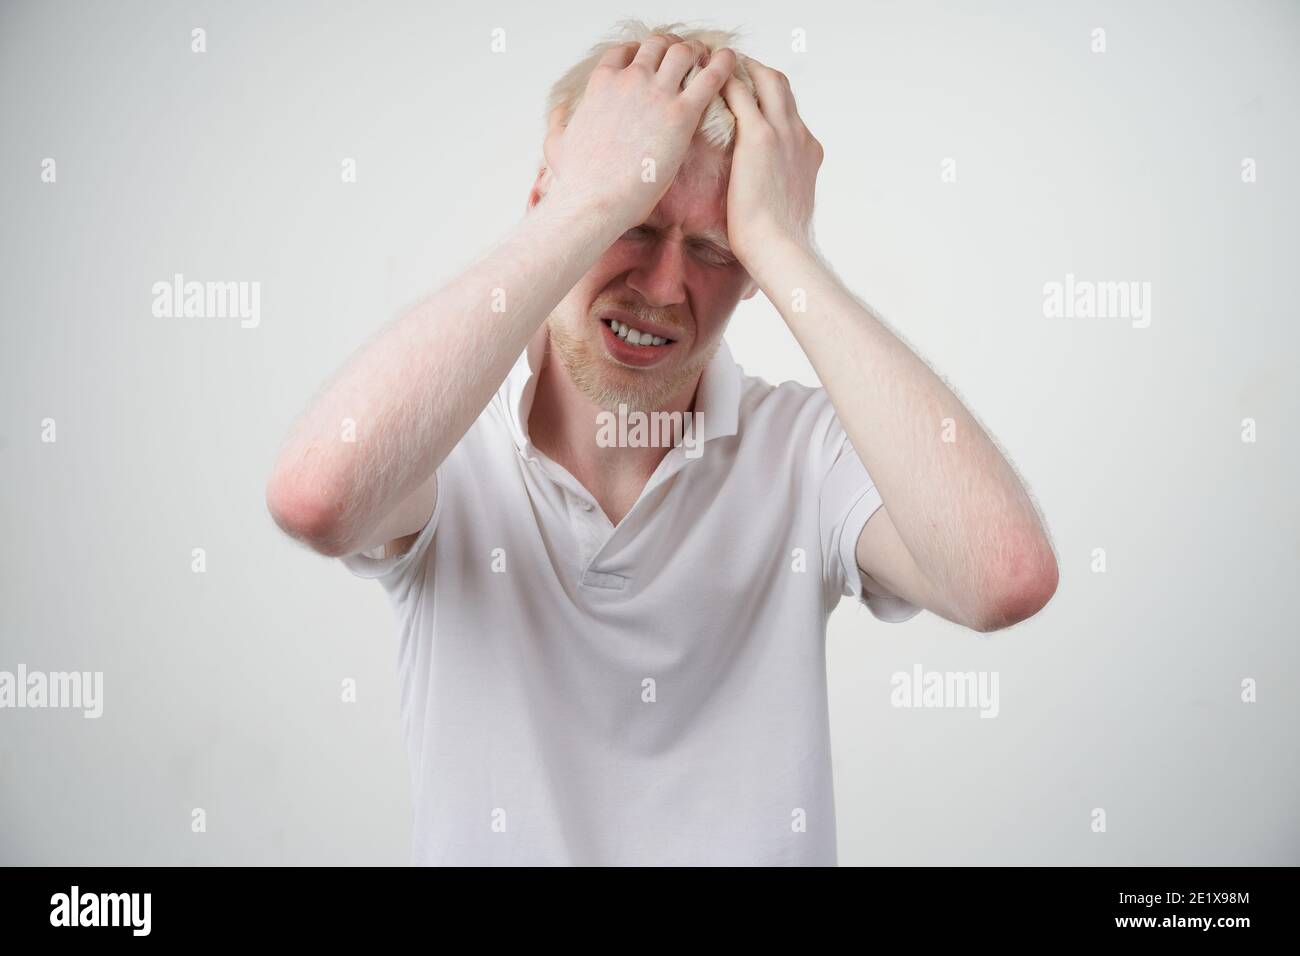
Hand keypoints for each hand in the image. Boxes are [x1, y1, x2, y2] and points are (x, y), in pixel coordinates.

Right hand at [541, 35, 736, 227]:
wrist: (595, 202)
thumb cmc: (577, 181)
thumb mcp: (556, 144)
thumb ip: (557, 122)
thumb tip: (558, 112)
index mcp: (602, 83)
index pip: (625, 51)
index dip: (642, 52)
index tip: (653, 61)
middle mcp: (630, 79)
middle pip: (658, 45)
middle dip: (673, 48)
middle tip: (686, 60)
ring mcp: (657, 93)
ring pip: (685, 52)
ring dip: (698, 53)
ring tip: (709, 61)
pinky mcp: (682, 114)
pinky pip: (711, 76)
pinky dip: (723, 64)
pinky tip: (731, 62)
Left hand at [719, 55, 823, 264]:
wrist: (780, 249)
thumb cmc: (778, 243)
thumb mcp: (787, 211)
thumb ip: (779, 197)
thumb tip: (764, 210)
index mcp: (809, 152)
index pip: (791, 113)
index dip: (771, 100)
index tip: (751, 96)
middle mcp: (800, 136)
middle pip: (782, 87)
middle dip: (758, 72)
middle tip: (732, 67)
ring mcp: (783, 133)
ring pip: (767, 80)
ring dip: (744, 67)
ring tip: (718, 62)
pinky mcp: (760, 138)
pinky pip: (742, 94)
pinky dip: (726, 80)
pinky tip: (707, 76)